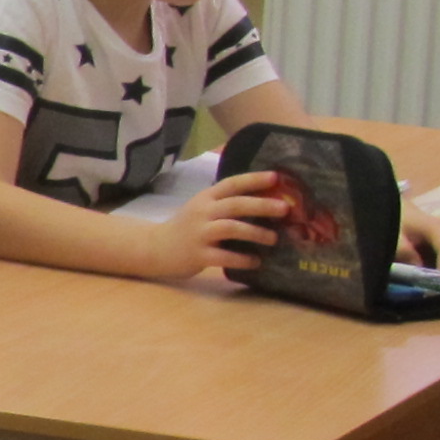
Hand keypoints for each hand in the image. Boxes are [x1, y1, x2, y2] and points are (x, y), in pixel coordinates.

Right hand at [145, 169, 291, 283]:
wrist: (154, 248)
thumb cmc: (187, 227)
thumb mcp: (202, 208)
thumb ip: (227, 203)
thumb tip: (268, 200)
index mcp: (206, 198)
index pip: (231, 184)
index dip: (254, 179)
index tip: (277, 177)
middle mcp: (203, 213)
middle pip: (235, 205)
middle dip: (262, 205)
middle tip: (285, 209)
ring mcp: (199, 234)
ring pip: (231, 228)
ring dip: (256, 233)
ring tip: (273, 239)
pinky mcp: (198, 255)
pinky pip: (224, 257)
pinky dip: (243, 259)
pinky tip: (255, 262)